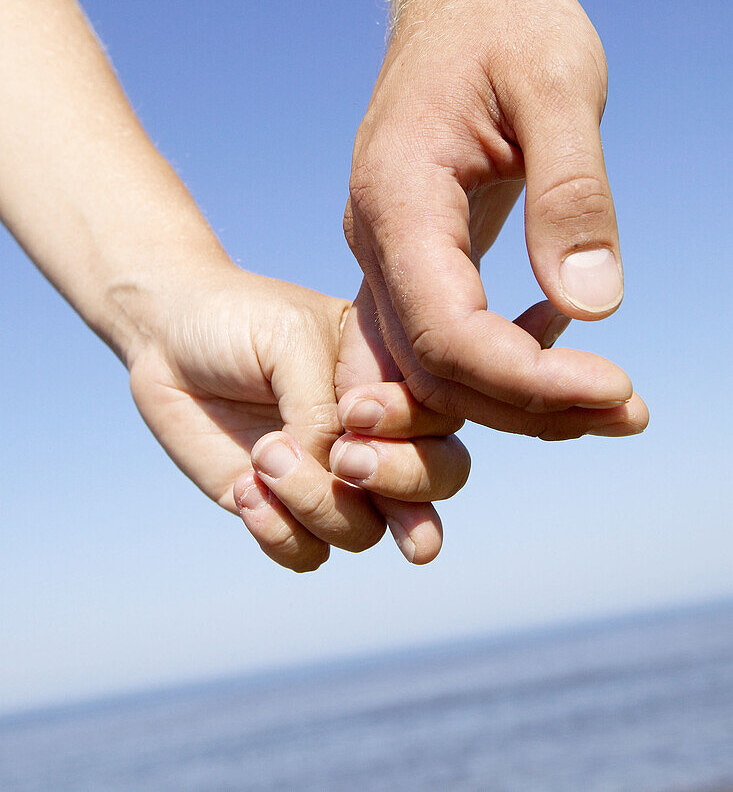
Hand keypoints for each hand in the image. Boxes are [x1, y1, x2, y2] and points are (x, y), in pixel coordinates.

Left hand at [127, 262, 467, 570]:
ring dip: (317, 504)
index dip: (413, 430)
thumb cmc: (240, 320)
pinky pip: (307, 553)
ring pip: (366, 531)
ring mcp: (332, 478)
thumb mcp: (293, 342)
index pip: (444, 422)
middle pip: (436, 483)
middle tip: (343, 461)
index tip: (353, 408)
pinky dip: (279, 533)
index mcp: (394, 379)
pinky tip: (245, 491)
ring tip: (264, 457)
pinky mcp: (282, 509)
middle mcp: (377, 433)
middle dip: (399, 483)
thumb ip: (324, 412)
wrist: (168, 333)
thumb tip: (336, 482)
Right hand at [344, 0, 648, 433]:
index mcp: (397, 195)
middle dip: (530, 406)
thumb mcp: (558, 86)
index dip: (525, 380)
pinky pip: (439, 340)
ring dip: (516, 400)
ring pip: (432, 368)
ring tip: (609, 402)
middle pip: (433, 368)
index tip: (616, 389)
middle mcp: (375, 236)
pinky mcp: (410, 257)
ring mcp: (385, 251)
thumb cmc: (508, 24)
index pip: (444, 330)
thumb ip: (571, 192)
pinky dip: (498, 369)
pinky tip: (560, 345)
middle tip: (629, 412)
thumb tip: (592, 306)